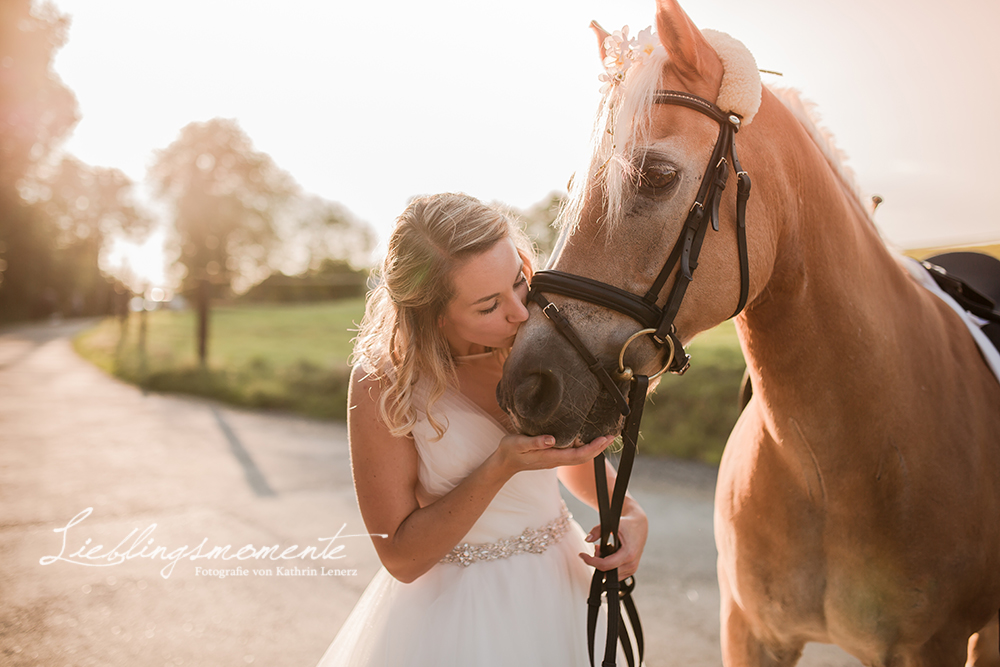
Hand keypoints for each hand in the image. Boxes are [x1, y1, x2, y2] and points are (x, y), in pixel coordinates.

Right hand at [492, 433, 614, 477]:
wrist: (504, 463)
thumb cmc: (510, 451)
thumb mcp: (519, 443)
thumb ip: (535, 442)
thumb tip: (552, 439)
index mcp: (551, 457)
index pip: (579, 454)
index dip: (593, 447)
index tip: (605, 438)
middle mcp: (556, 460)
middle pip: (584, 457)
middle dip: (599, 447)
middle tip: (613, 436)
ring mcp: (555, 459)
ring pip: (580, 457)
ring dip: (594, 448)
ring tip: (605, 438)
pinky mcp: (553, 456)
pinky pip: (574, 454)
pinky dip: (585, 448)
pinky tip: (587, 440)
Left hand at [580, 497, 647, 579]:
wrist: (640, 526)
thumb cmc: (627, 524)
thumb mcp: (612, 524)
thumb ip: (597, 530)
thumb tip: (587, 540)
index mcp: (628, 553)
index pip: (605, 565)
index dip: (591, 561)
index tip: (582, 555)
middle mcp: (632, 564)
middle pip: (606, 572)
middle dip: (596, 562)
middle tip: (595, 548)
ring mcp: (632, 569)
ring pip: (610, 575)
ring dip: (602, 564)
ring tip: (602, 549)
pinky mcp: (631, 570)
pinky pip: (616, 574)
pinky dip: (608, 566)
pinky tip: (608, 554)